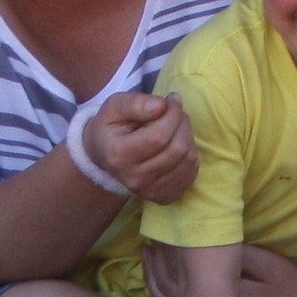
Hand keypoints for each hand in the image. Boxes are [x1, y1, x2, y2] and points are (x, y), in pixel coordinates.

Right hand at [84, 90, 197, 206]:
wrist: (105, 157)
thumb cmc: (112, 127)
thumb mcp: (114, 107)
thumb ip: (135, 103)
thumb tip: (161, 106)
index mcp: (119, 156)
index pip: (159, 136)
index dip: (172, 113)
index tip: (171, 99)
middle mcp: (134, 179)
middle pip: (177, 149)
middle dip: (182, 123)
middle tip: (174, 111)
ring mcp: (151, 192)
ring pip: (188, 159)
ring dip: (188, 136)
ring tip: (175, 126)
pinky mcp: (165, 197)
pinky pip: (191, 171)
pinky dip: (190, 153)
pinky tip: (176, 144)